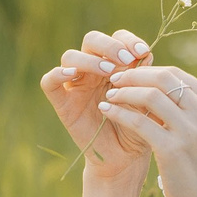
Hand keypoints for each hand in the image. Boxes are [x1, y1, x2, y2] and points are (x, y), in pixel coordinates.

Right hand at [41, 28, 155, 184]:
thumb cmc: (139, 127)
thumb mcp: (147, 100)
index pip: (117, 39)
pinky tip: (72, 74)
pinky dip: (57, 74)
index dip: (128, 40)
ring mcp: (76, 85)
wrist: (126, 157)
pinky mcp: (62, 103)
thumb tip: (145, 53)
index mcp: (115, 65)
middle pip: (92, 40)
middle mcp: (93, 71)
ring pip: (70, 56)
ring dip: (90, 59)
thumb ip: (144, 78)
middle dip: (109, 45)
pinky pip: (49, 82)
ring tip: (109, 72)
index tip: (143, 52)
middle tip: (126, 60)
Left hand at [94, 66, 196, 196]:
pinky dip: (119, 112)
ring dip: (124, 91)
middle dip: (134, 75)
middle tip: (114, 80)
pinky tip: (106, 111)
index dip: (147, 71)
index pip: (175, 74)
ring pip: (150, 95)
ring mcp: (190, 130)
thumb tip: (161, 86)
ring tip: (109, 95)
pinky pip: (138, 121)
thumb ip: (189, 109)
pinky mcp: (172, 149)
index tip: (129, 76)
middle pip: (163, 78)